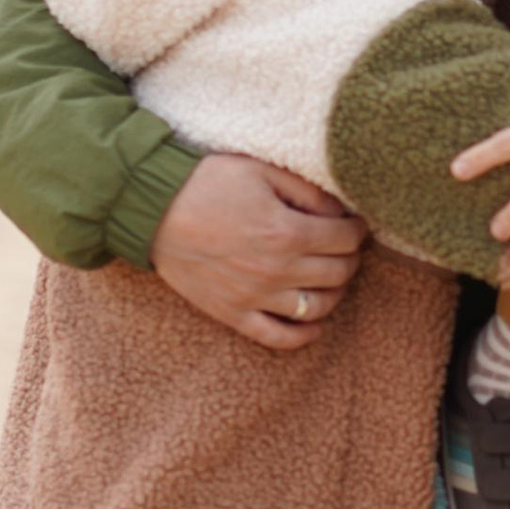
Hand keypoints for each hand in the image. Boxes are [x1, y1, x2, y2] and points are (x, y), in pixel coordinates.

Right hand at [151, 153, 366, 349]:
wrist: (152, 209)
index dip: (357, 229)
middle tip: (344, 247)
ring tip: (331, 277)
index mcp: (287, 232)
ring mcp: (255, 297)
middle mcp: (277, 270)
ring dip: (334, 293)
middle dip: (350, 258)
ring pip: (317, 308)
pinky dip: (304, 335)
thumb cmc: (207, 183)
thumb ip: (308, 192)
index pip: (346, 239)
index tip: (354, 224)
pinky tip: (314, 323)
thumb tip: (341, 212)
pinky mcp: (233, 314)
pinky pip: (279, 337)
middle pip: (338, 273)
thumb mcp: (262, 171)